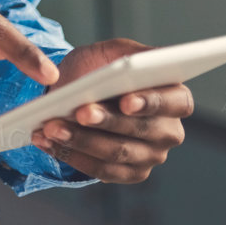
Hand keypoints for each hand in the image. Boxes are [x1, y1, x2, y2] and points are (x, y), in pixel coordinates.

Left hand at [30, 38, 190, 182]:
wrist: (77, 93)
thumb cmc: (99, 70)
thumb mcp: (112, 52)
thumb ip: (128, 54)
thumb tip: (137, 63)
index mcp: (175, 97)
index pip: (175, 102)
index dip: (152, 102)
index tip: (125, 102)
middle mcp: (169, 130)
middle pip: (141, 130)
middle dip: (106, 121)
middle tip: (78, 112)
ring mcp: (152, 155)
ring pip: (118, 153)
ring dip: (82, 140)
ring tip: (52, 127)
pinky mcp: (130, 173)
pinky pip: (103, 170)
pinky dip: (73, 156)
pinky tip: (50, 143)